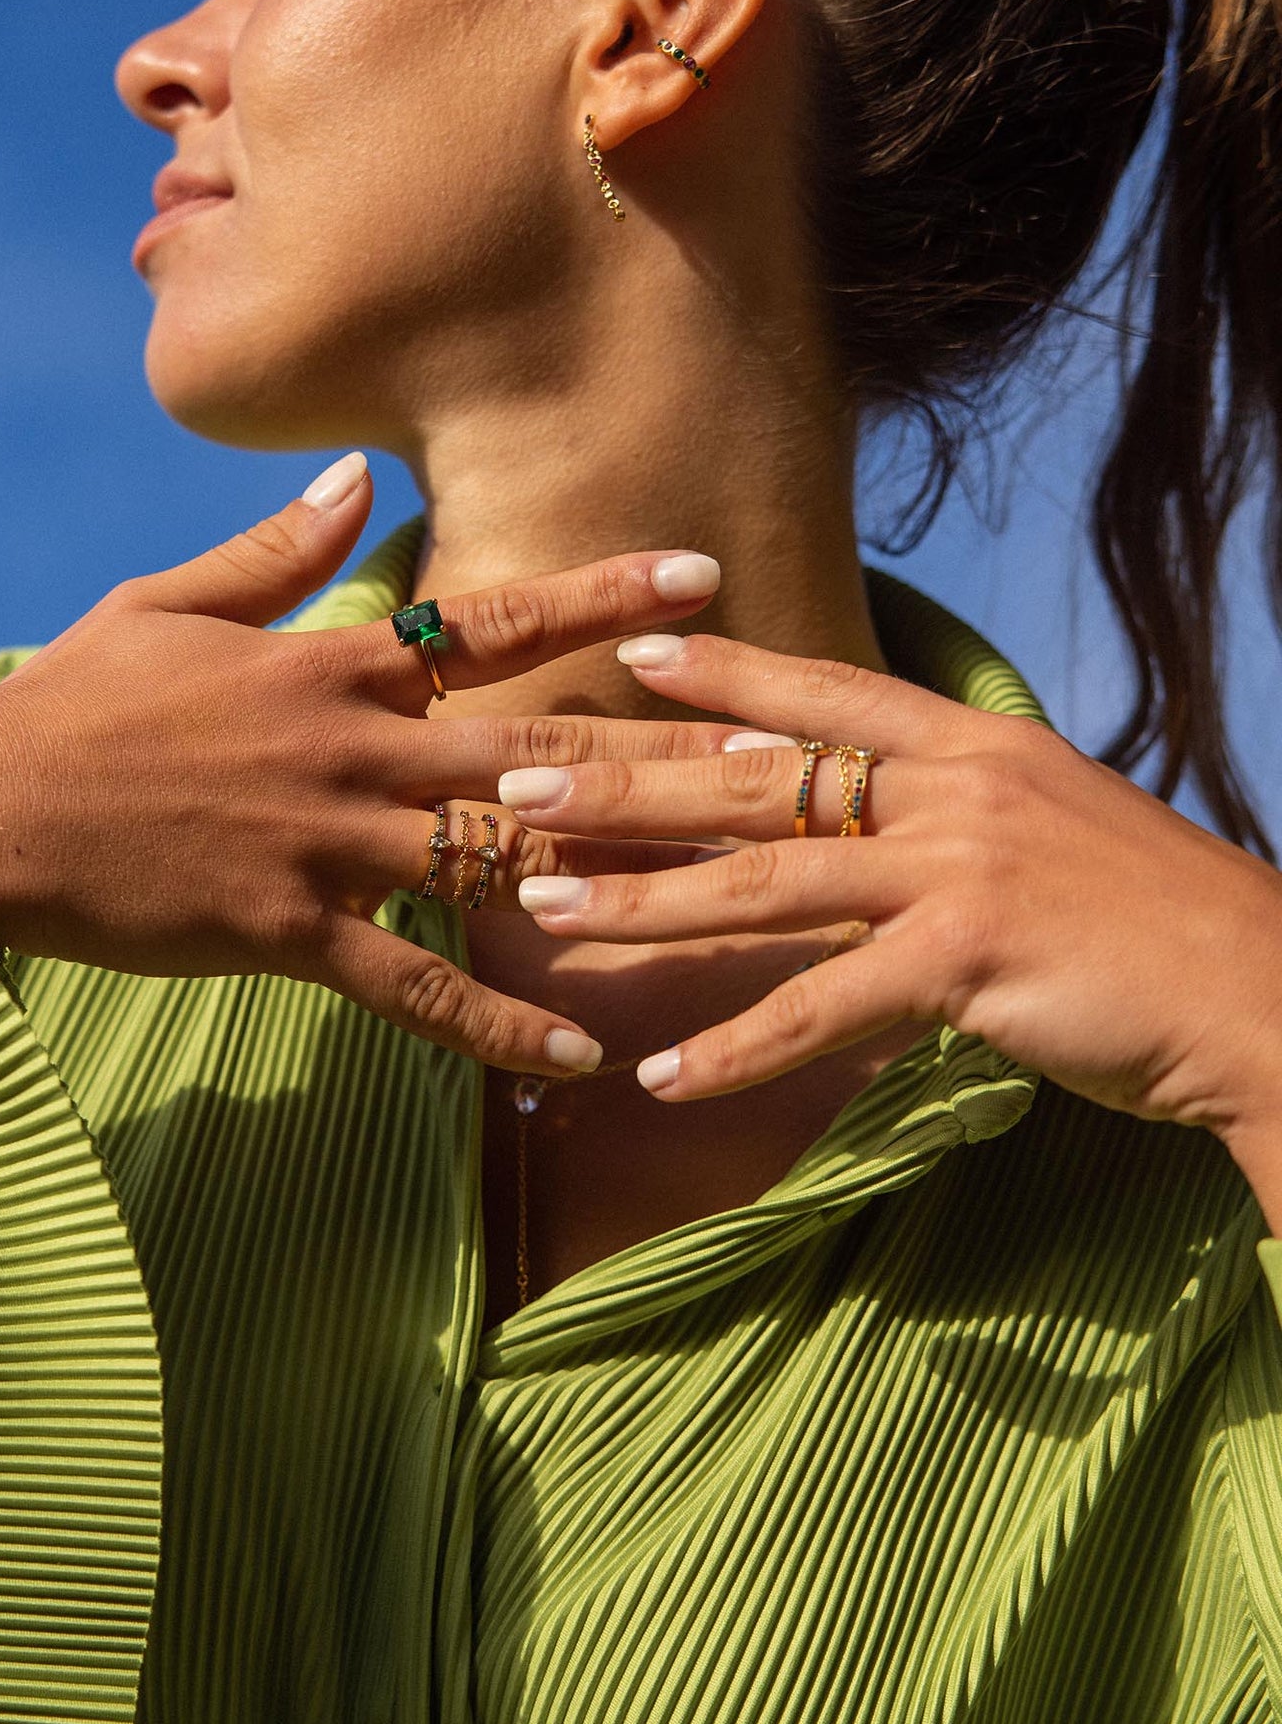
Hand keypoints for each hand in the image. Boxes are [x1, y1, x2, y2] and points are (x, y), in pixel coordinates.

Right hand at [0, 456, 747, 1075]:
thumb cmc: (68, 701)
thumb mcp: (164, 604)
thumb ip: (274, 552)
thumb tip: (355, 484)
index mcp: (327, 659)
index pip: (490, 619)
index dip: (603, 596)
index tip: (704, 580)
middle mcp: (349, 744)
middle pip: (541, 748)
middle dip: (668, 754)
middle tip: (785, 763)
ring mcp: (324, 840)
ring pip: (501, 860)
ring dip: (618, 881)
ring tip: (728, 900)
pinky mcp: (287, 931)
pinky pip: (415, 983)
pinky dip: (497, 1023)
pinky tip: (579, 1056)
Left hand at [499, 630, 1281, 1138]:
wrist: (1265, 989)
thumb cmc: (1151, 917)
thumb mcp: (1049, 824)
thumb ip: (950, 807)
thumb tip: (860, 803)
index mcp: (973, 747)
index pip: (825, 695)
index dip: (724, 674)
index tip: (631, 651)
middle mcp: (954, 790)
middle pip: (758, 782)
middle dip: (628, 780)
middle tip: (517, 779)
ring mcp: (957, 871)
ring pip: (763, 885)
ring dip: (643, 899)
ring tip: (545, 904)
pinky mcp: (966, 961)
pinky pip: (821, 1010)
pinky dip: (737, 1048)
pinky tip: (664, 1072)